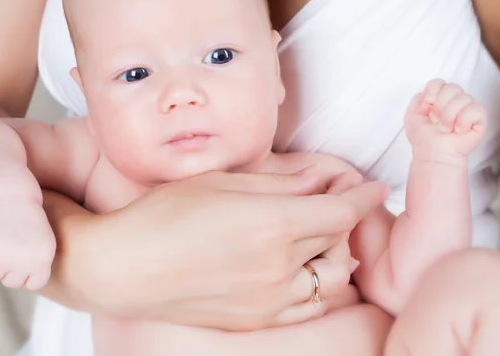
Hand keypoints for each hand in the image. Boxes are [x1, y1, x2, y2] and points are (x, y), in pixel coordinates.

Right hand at [0, 202, 55, 289]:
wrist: (12, 198)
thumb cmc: (30, 223)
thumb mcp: (44, 244)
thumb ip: (37, 267)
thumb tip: (23, 285)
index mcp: (43, 259)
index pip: (34, 284)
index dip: (29, 273)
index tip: (28, 259)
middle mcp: (24, 261)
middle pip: (11, 281)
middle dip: (11, 268)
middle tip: (14, 246)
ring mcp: (3, 256)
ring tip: (4, 238)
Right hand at [76, 167, 386, 330]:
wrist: (124, 267)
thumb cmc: (163, 215)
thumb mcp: (221, 182)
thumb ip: (278, 183)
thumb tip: (318, 179)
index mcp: (273, 224)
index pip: (340, 211)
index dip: (363, 197)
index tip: (375, 187)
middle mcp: (279, 266)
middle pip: (338, 242)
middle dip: (346, 219)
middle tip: (336, 201)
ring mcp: (269, 298)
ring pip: (330, 280)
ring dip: (335, 255)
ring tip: (319, 238)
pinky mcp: (254, 319)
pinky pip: (305, 305)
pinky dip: (316, 286)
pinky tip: (300, 271)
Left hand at [405, 79, 486, 158]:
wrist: (432, 153)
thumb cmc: (423, 136)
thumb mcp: (412, 113)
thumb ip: (418, 97)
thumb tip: (431, 93)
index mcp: (441, 96)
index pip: (439, 82)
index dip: (431, 93)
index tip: (425, 108)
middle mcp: (456, 100)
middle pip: (452, 87)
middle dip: (440, 107)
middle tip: (436, 122)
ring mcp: (469, 108)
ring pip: (463, 98)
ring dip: (449, 117)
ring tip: (446, 129)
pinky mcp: (480, 118)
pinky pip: (475, 109)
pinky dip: (463, 122)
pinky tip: (458, 131)